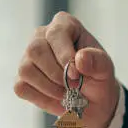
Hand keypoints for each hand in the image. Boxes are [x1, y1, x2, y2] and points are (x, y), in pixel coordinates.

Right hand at [14, 11, 120, 127]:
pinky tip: (55, 97)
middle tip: (73, 86)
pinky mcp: (21, 79)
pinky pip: (22, 87)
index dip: (64, 55)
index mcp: (63, 25)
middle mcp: (41, 37)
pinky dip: (41, 97)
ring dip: (49, 87)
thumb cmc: (97, 78)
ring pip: (26, 69)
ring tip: (66, 93)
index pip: (56, 33)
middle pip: (35, 50)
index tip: (76, 74)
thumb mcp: (105, 69)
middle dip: (55, 73)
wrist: (91, 102)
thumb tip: (80, 58)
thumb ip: (97, 61)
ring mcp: (28, 58)